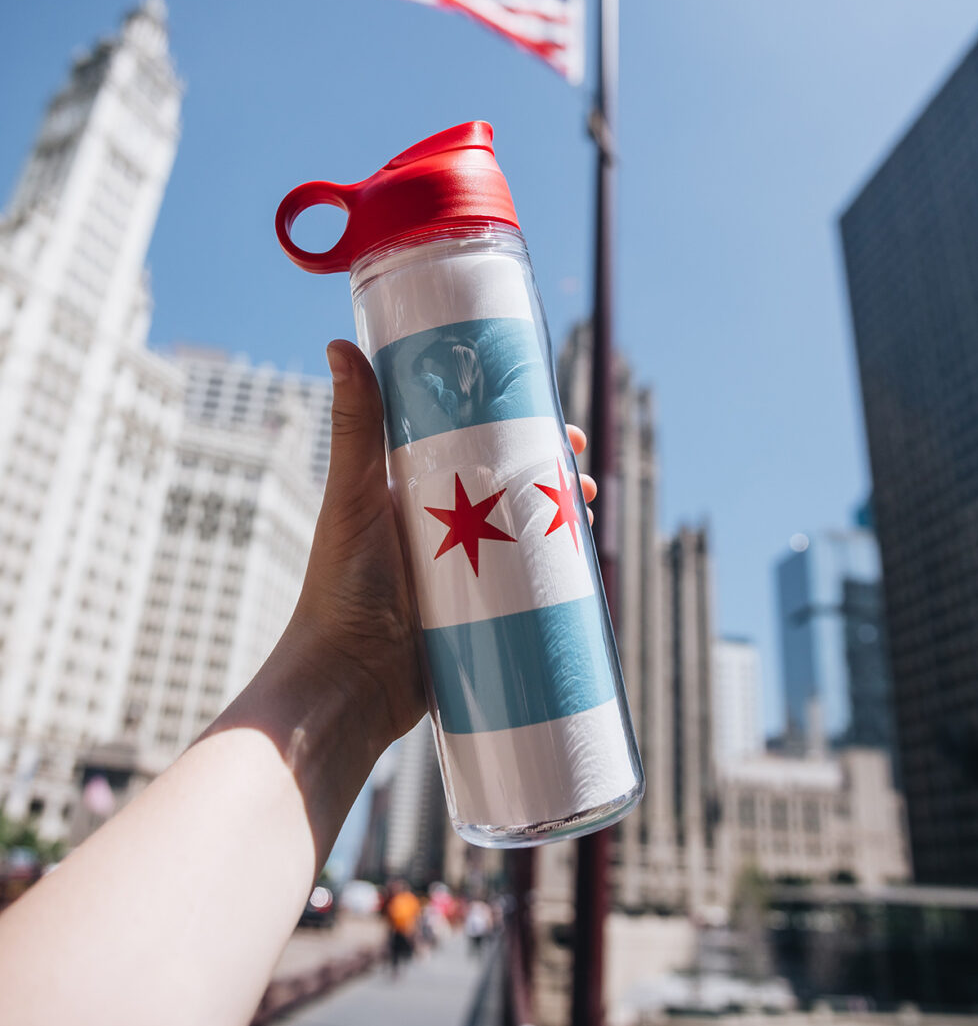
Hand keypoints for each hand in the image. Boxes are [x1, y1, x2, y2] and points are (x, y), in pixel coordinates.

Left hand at [285, 339, 595, 758]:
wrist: (347, 682)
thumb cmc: (340, 586)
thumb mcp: (354, 498)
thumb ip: (354, 427)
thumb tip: (341, 343)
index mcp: (411, 494)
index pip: (474, 445)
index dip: (518, 427)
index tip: (555, 417)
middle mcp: (440, 529)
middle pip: (509, 488)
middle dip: (552, 474)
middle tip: (581, 467)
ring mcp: (463, 574)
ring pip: (526, 536)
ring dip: (563, 520)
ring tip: (589, 511)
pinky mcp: (480, 618)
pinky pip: (527, 589)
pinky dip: (559, 574)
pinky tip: (586, 567)